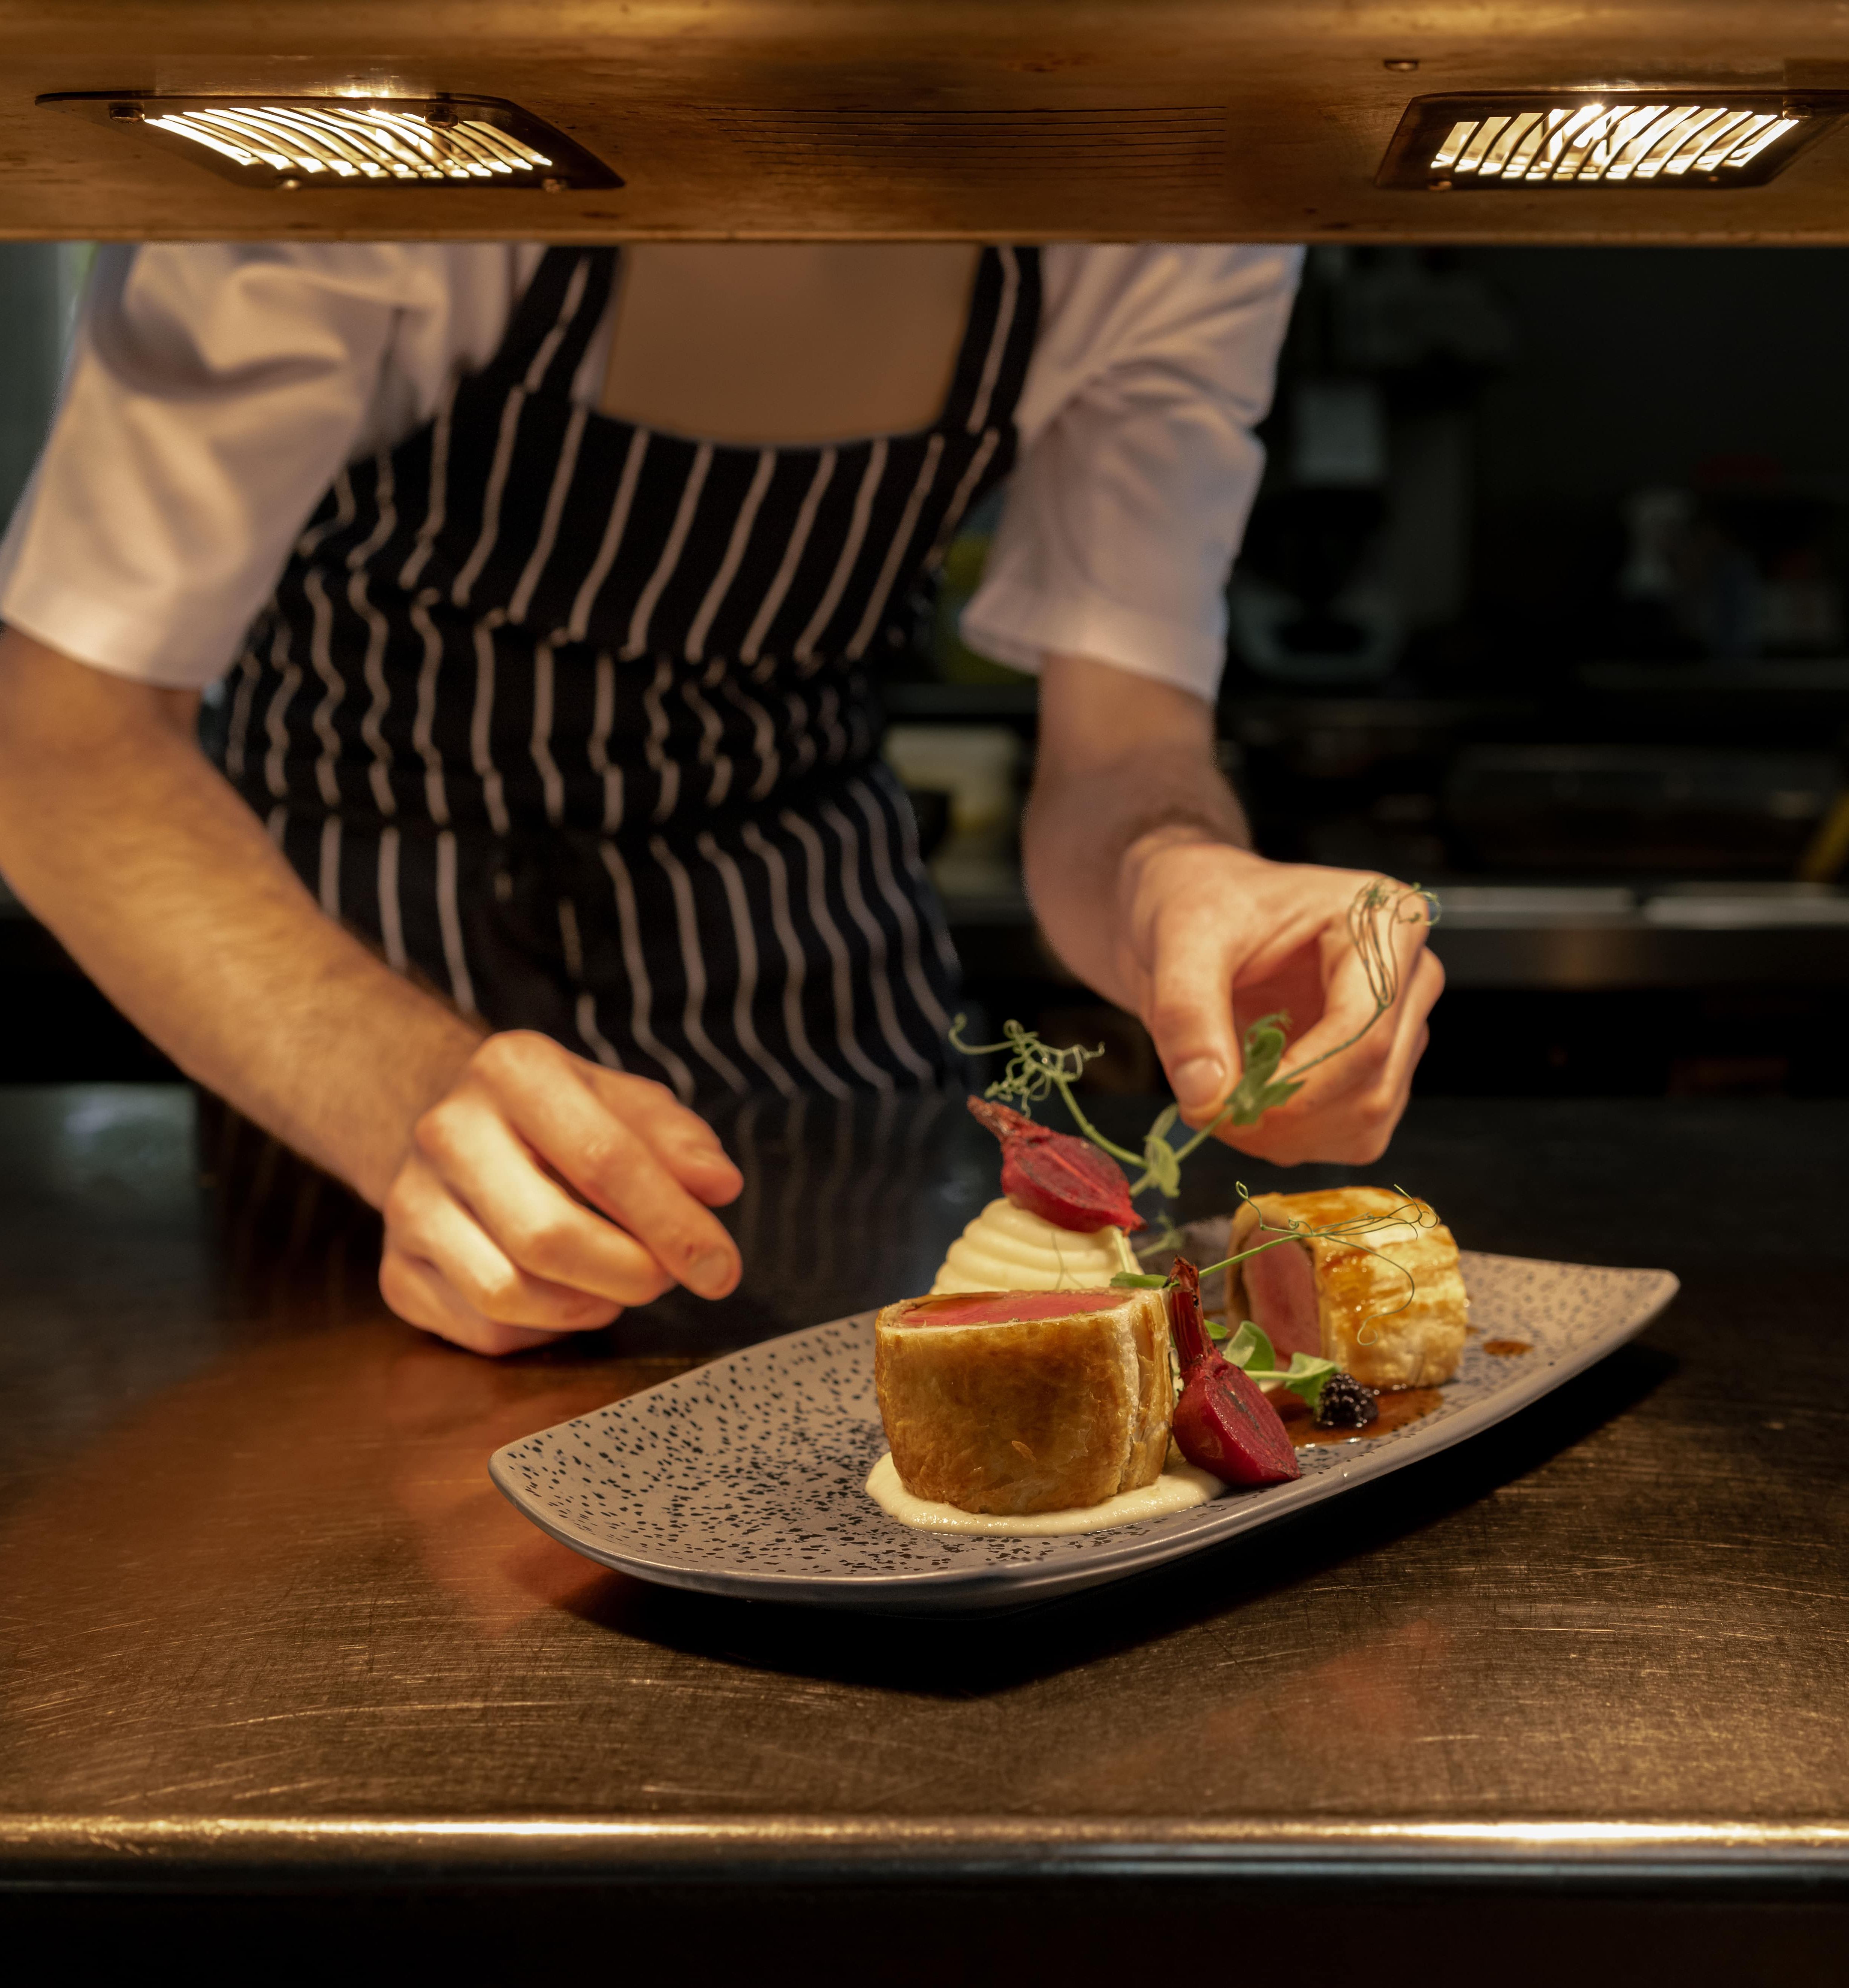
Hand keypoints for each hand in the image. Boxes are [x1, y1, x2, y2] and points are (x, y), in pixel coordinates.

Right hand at [379, 1031, 742, 1355]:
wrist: (458, 1129)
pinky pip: (484, 1329)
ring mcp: (409, 1204)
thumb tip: (718, 1186)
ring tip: (620, 1282)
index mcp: (513, 1070)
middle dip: (630, 1274)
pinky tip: (566, 1296)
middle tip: (669, 1280)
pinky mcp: (395, 1271)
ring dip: (588, 1306)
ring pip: (508, 1293)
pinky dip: (545, 1330)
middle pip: (548, 1235)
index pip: (602, 1158)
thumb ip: (678, 1140)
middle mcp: (447, 1131)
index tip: (722, 1267)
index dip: (672, 1223)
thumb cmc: (561, 1119)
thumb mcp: (626, 1102)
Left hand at [1119, 836, 1442, 1165]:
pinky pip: (1352, 1137)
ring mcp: (1398, 1030)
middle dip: (1283, 1117)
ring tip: (1218, 1101)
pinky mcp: (1375, 1072)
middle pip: (1371, 1086)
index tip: (1224, 1106)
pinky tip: (1247, 1108)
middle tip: (1205, 1107)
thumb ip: (1186, 1013)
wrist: (1190, 909)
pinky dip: (1293, 1141)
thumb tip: (1206, 1096)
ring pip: (1365, 1122)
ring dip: (1285, 1136)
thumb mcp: (1180, 938)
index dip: (1297, 1086)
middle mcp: (1408, 978)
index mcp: (1383, 922)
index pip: (1364, 1031)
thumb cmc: (1199, 901)